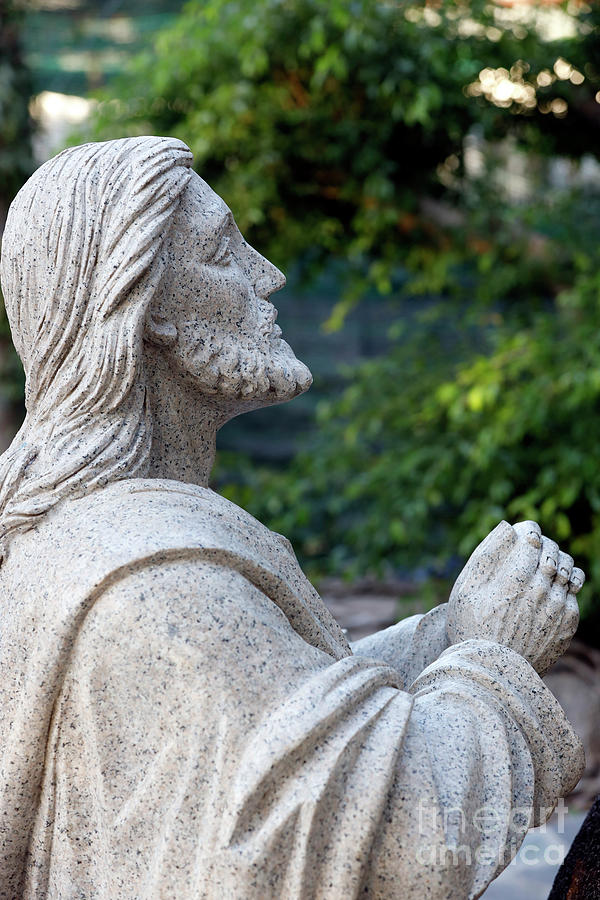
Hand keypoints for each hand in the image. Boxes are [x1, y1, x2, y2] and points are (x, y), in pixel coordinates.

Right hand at [447, 520, 584, 674]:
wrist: (492, 672)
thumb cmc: (471, 626)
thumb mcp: (465, 588)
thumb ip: (487, 554)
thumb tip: (508, 527)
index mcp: (513, 579)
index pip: (533, 536)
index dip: (527, 530)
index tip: (521, 534)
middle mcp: (540, 591)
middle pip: (552, 550)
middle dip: (541, 544)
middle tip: (529, 551)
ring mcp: (557, 608)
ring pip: (568, 568)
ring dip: (556, 561)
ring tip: (541, 568)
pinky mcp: (568, 623)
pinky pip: (573, 591)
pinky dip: (564, 583)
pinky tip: (547, 590)